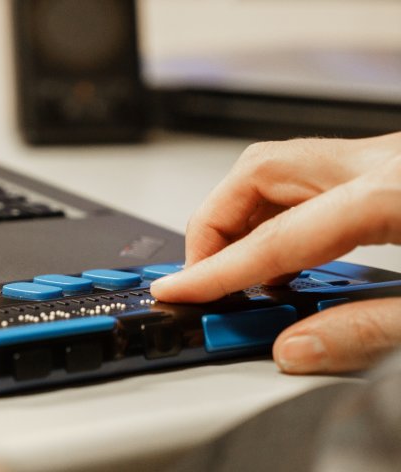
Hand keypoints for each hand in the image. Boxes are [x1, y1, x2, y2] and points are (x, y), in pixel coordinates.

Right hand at [151, 132, 400, 373]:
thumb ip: (365, 332)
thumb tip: (294, 348)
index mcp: (395, 192)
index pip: (274, 235)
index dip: (214, 269)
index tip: (176, 291)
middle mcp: (385, 162)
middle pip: (259, 173)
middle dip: (214, 225)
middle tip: (202, 275)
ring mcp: (389, 158)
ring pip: (280, 168)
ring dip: (244, 218)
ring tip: (239, 273)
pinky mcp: (393, 168)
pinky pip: (312, 178)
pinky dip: (280, 215)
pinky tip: (286, 258)